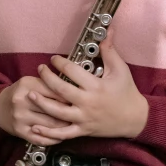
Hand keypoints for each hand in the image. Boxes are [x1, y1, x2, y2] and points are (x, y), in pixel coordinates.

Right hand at [0, 76, 71, 145]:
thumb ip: (48, 84)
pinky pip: (41, 138)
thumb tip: (71, 90)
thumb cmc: (21, 93)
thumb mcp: (31, 82)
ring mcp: (21, 118)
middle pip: (53, 109)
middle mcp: (23, 102)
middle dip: (69, 113)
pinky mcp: (20, 131)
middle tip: (80, 114)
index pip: (54, 91)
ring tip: (74, 125)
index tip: (78, 100)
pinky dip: (53, 139)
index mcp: (28, 86)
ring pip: (50, 125)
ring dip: (64, 127)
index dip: (69, 96)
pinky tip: (61, 137)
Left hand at [31, 27, 148, 140]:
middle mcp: (87, 103)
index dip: (60, 63)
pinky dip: (48, 133)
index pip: (72, 71)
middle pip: (61, 90)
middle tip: (40, 69)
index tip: (54, 59)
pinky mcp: (82, 131)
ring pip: (57, 112)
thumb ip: (110, 51)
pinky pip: (62, 134)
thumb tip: (106, 31)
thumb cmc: (127, 92)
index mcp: (96, 86)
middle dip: (47, 78)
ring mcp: (83, 118)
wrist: (135, 119)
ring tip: (30, 93)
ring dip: (42, 103)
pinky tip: (35, 127)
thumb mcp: (120, 70)